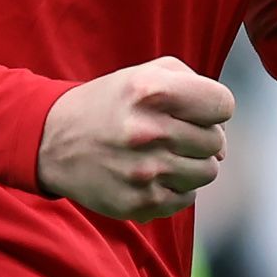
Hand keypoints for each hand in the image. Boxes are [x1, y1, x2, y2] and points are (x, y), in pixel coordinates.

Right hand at [39, 57, 236, 220]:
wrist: (53, 142)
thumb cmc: (110, 104)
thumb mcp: (144, 73)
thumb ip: (193, 83)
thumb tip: (223, 129)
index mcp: (151, 91)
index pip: (222, 104)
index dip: (213, 108)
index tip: (195, 111)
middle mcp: (148, 131)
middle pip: (216, 142)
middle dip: (201, 136)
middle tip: (172, 134)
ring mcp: (145, 171)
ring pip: (207, 172)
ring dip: (192, 163)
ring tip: (164, 154)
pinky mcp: (140, 203)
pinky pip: (187, 198)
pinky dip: (176, 187)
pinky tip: (153, 174)